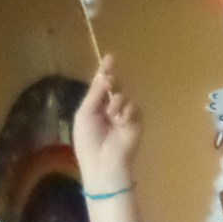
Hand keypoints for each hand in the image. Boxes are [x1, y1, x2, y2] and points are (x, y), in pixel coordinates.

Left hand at [73, 56, 141, 193]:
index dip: (104, 71)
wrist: (103, 163)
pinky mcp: (136, 122)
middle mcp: (109, 107)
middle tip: (108, 84)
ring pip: (123, 95)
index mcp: (95, 106)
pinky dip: (127, 112)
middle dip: (111, 81)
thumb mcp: (85, 113)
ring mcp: (124, 114)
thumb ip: (95, 93)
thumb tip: (103, 73)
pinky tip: (121, 122)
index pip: (101, 85)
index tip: (109, 58)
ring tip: (112, 116)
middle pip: (114, 85)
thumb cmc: (88, 140)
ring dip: (116, 102)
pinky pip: (134, 107)